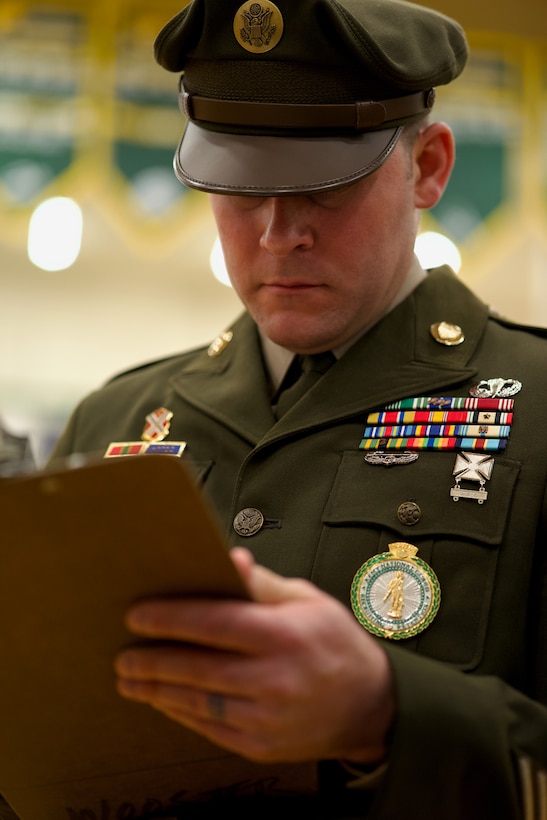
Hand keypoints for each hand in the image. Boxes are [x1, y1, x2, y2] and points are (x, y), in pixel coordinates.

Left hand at [115, 547, 394, 765]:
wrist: (371, 706)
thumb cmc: (335, 642)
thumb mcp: (307, 600)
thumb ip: (261, 583)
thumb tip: (228, 559)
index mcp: (284, 634)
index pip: (214, 623)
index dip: (170, 618)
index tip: (136, 615)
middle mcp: (274, 678)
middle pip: (197, 667)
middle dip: (152, 660)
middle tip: (122, 654)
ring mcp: (268, 717)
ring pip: (198, 701)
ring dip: (158, 690)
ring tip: (130, 679)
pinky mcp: (262, 745)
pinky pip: (211, 728)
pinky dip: (182, 713)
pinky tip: (164, 701)